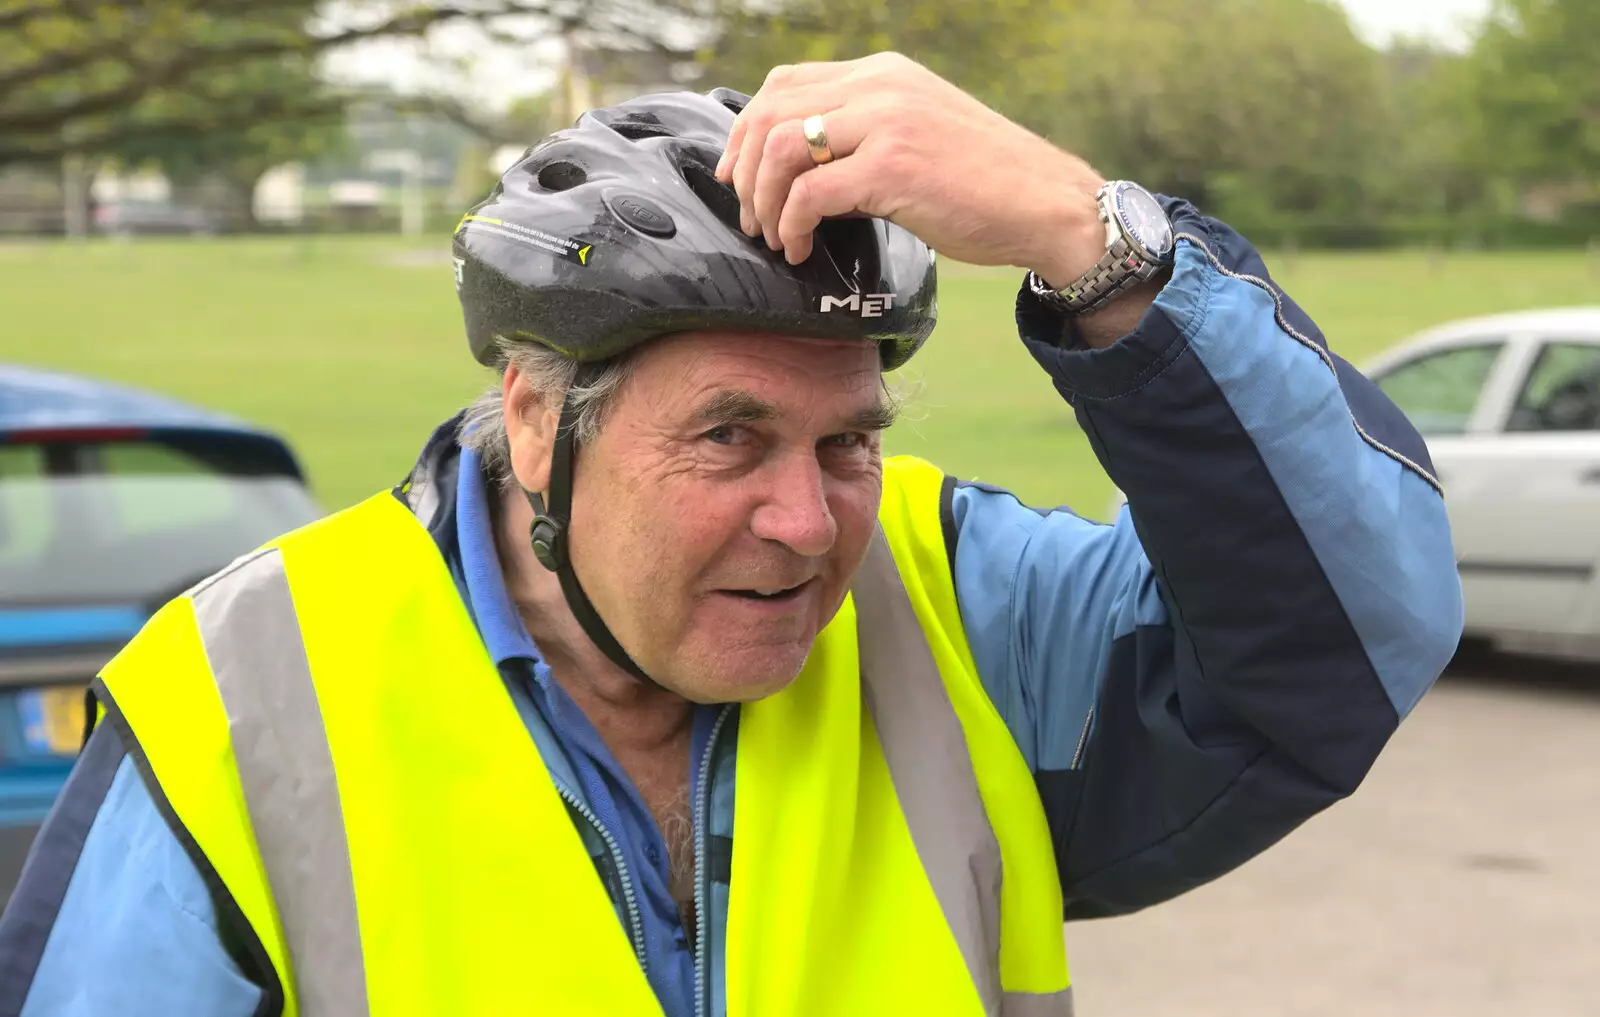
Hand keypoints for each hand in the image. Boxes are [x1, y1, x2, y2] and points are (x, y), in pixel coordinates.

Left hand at [714, 52, 1105, 286]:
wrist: (1047, 204)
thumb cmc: (986, 185)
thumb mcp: (918, 140)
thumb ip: (863, 143)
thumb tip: (801, 179)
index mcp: (885, 74)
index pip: (787, 82)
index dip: (748, 129)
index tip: (740, 176)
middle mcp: (882, 87)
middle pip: (771, 110)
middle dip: (746, 169)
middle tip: (749, 216)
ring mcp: (887, 122)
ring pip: (782, 147)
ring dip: (764, 200)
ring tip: (776, 237)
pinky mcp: (893, 167)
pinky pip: (810, 193)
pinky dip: (792, 225)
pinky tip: (802, 249)